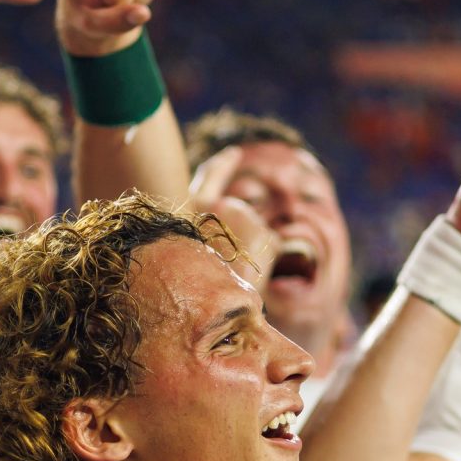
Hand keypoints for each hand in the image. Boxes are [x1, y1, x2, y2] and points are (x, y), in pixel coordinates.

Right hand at [187, 145, 276, 282]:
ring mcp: (235, 213)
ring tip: (238, 273)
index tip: (234, 153)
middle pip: (235, 210)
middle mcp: (210, 205)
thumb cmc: (197, 288)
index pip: (208, 176)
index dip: (222, 165)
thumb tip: (242, 227)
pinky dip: (268, 258)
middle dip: (241, 232)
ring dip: (253, 250)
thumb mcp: (195, 251)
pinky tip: (256, 272)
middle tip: (241, 240)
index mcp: (189, 209)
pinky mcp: (258, 230)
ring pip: (255, 229)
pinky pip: (272, 243)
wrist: (208, 308)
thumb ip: (208, 230)